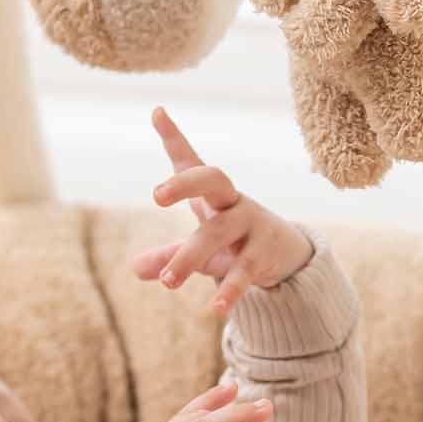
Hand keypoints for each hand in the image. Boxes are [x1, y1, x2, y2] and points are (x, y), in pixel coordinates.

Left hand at [130, 107, 315, 316]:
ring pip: (218, 234)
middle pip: (213, 181)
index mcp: (216, 194)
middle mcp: (234, 202)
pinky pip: (244, 271)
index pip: (194, 162)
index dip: (175, 137)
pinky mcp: (264, 256)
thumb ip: (168, 253)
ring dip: (190, 256)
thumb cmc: (236, 241)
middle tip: (157, 195)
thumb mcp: (203, 243)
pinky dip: (230, 289)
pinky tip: (216, 308)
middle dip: (185, 185)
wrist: (288, 257)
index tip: (157, 113)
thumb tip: (134, 268)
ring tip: (167, 282)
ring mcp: (252, 226)